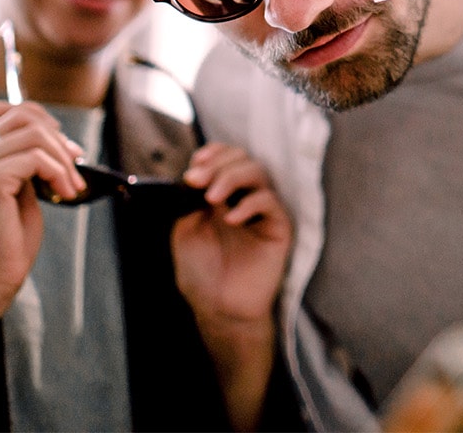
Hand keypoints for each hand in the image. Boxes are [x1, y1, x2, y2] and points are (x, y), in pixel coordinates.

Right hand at [0, 99, 85, 364]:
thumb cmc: (7, 245)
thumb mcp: (21, 193)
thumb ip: (28, 164)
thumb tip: (57, 140)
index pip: (5, 112)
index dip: (41, 120)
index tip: (65, 148)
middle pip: (20, 115)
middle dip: (56, 136)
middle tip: (75, 163)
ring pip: (32, 133)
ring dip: (62, 158)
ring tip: (71, 185)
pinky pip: (34, 157)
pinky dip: (58, 172)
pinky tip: (64, 194)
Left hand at [172, 143, 292, 430]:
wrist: (218, 309)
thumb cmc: (201, 273)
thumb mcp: (184, 231)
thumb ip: (189, 201)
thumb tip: (194, 175)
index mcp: (221, 195)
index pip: (225, 158)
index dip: (212, 154)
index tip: (195, 164)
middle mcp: (243, 197)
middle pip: (242, 158)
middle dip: (218, 164)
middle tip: (198, 180)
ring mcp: (261, 211)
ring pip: (258, 173)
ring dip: (232, 177)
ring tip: (213, 198)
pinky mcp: (278, 227)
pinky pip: (270, 202)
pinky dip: (250, 204)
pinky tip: (231, 219)